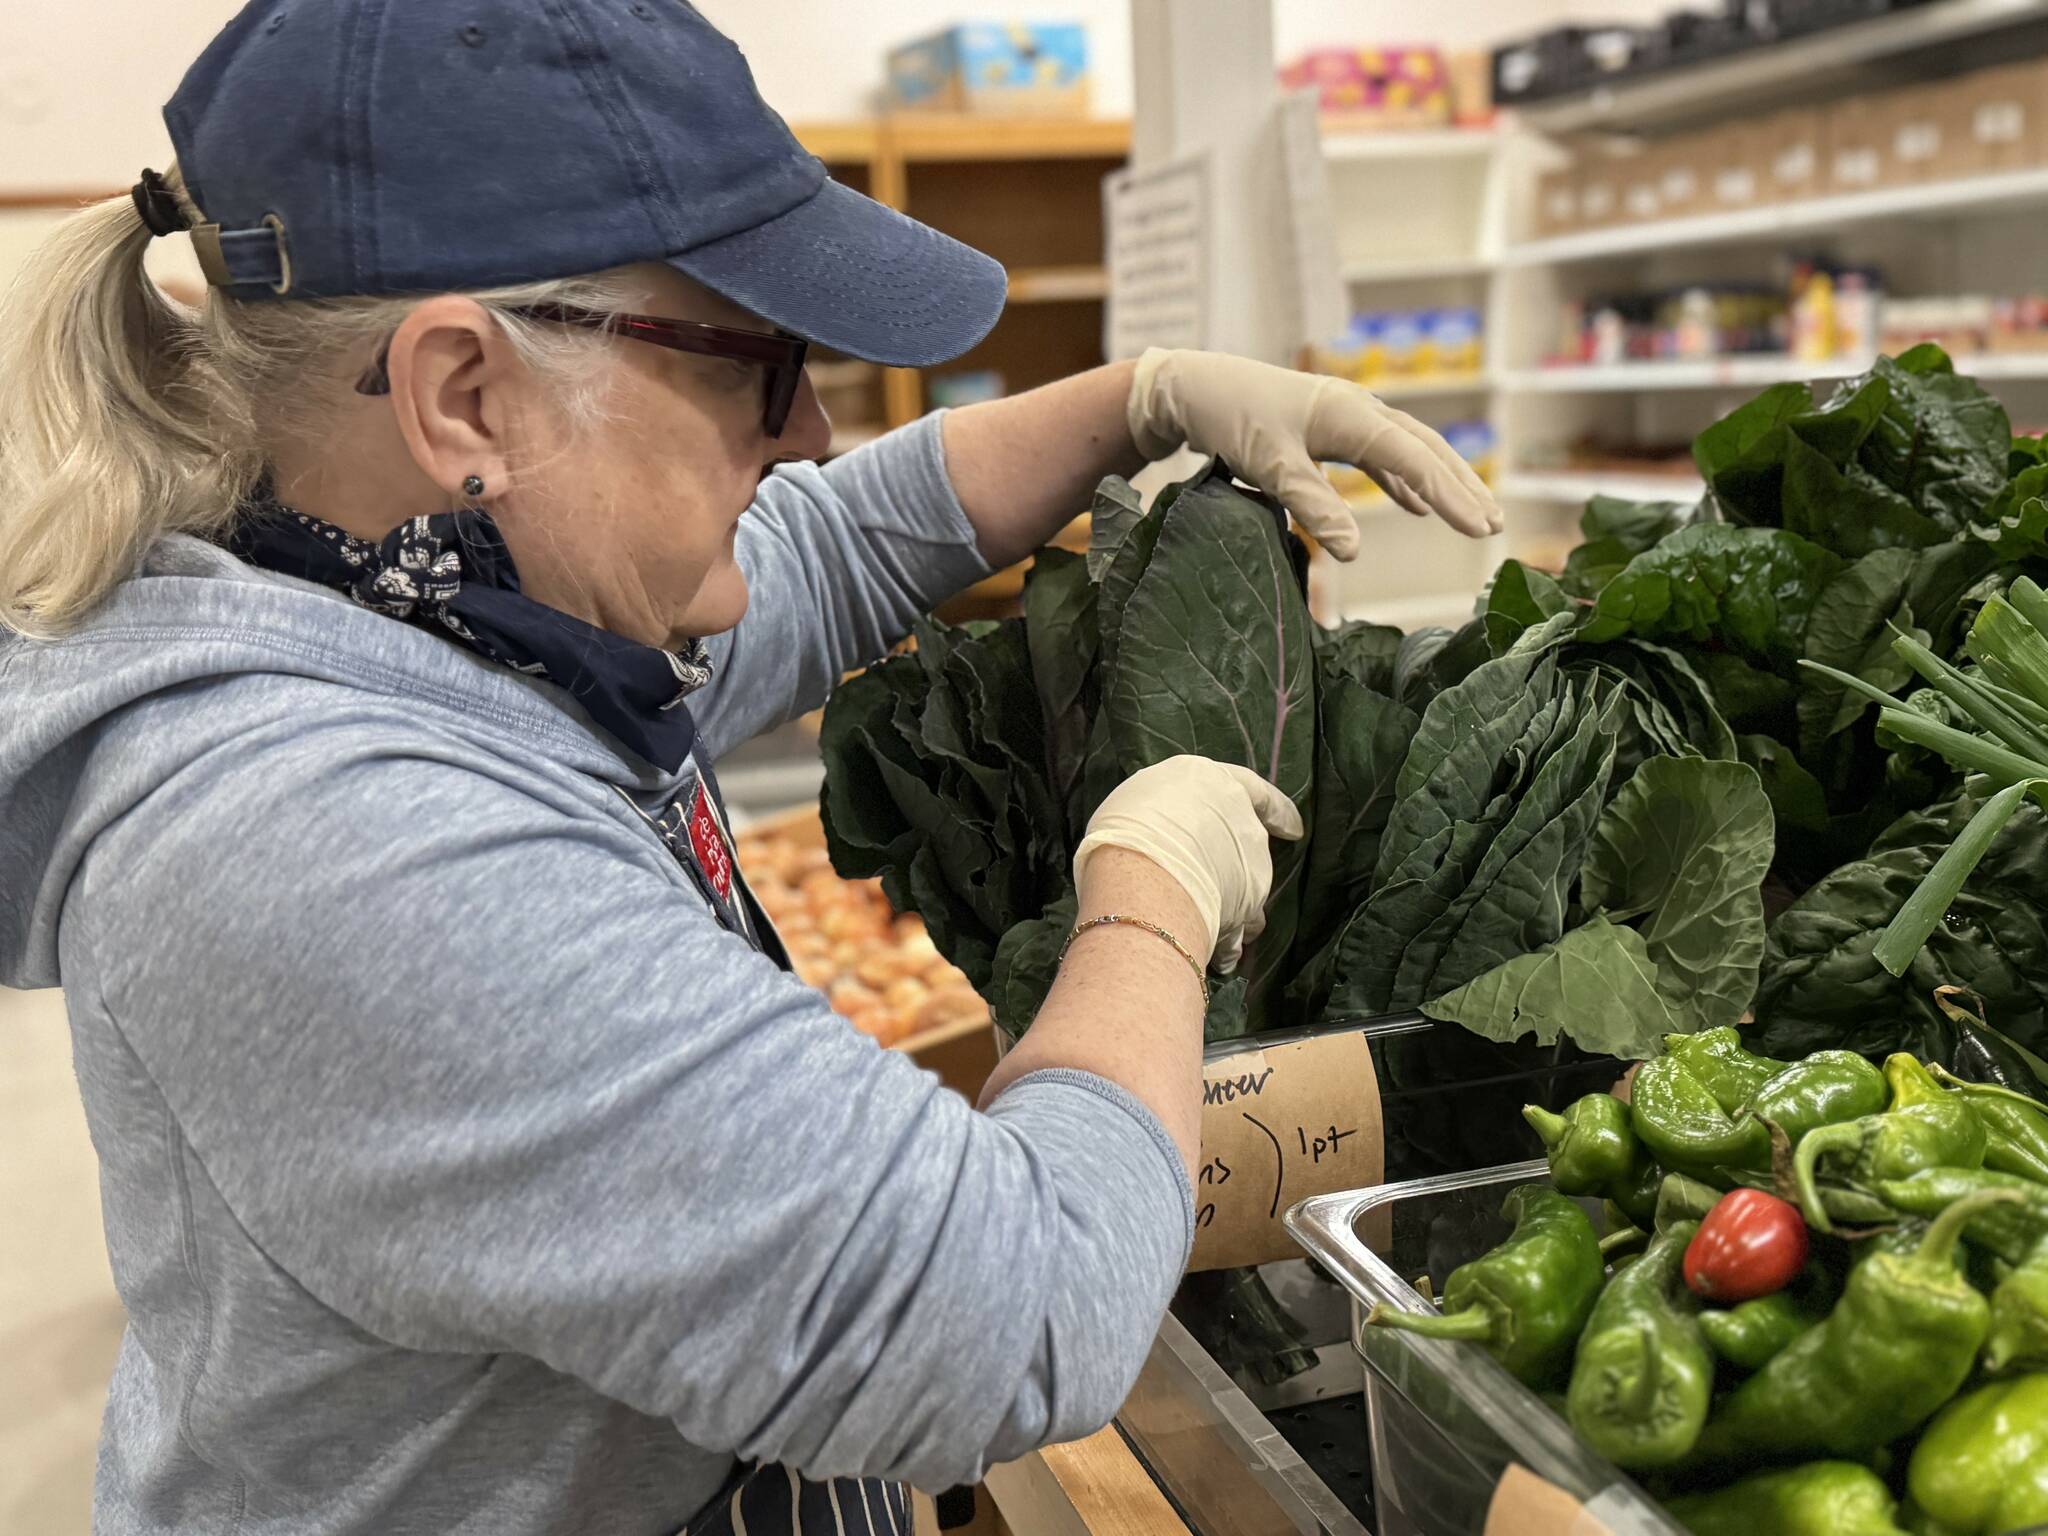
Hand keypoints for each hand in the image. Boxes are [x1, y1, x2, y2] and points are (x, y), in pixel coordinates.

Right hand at [1072, 756, 1303, 972]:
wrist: (1144, 871)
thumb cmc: (1131, 823)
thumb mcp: (1142, 798)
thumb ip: (1164, 811)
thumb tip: (1161, 828)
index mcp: (1220, 786)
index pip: (1257, 793)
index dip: (1276, 810)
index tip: (1293, 827)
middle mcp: (1243, 825)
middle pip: (1248, 848)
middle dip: (1239, 868)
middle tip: (1224, 886)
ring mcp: (1250, 870)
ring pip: (1249, 894)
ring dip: (1237, 914)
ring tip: (1223, 934)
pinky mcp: (1244, 912)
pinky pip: (1236, 932)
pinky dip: (1227, 947)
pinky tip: (1219, 960)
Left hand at [1125, 348, 1502, 559]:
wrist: (1197, 386)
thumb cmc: (1233, 419)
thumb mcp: (1271, 466)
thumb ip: (1313, 507)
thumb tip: (1354, 553)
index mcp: (1351, 415)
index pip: (1414, 459)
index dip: (1450, 496)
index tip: (1480, 531)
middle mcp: (1359, 409)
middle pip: (1425, 449)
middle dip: (1462, 488)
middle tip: (1495, 527)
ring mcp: (1348, 416)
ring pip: (1408, 450)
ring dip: (1440, 482)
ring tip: (1473, 515)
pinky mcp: (1332, 427)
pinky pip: (1380, 454)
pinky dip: (1401, 479)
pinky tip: (1414, 506)